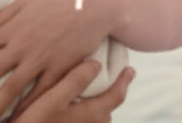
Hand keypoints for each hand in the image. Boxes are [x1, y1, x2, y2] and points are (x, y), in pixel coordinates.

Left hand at [0, 0, 116, 121]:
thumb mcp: (25, 1)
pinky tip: (20, 117)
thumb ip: (1, 18)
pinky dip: (29, 106)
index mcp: (12, 27)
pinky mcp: (59, 69)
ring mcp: (41, 59)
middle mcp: (22, 45)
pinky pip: (40, 93)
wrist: (94, 3)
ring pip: (12, 88)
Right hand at [14, 60, 134, 122]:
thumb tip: (95, 64)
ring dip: (94, 103)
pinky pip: (80, 121)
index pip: (116, 96)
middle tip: (109, 76)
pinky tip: (68, 104)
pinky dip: (81, 111)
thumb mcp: (51, 100)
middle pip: (106, 108)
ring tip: (87, 89)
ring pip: (94, 116)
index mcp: (92, 115)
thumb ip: (75, 81)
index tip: (130, 69)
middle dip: (108, 93)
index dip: (124, 81)